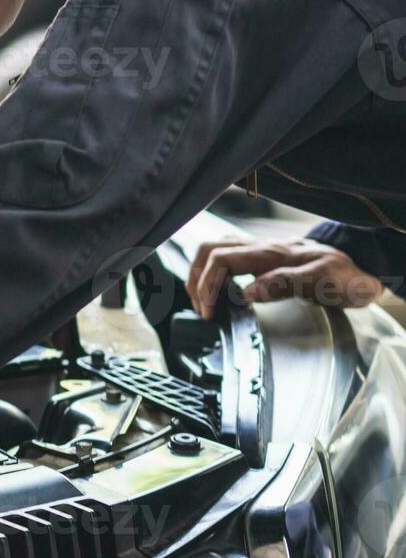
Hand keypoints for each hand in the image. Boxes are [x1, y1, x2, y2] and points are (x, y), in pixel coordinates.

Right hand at [186, 235, 382, 318]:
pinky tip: (220, 288)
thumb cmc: (344, 276)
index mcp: (269, 253)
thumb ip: (283, 284)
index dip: (206, 285)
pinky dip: (213, 270)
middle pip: (208, 250)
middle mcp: (260, 247)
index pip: (219, 259)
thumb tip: (247, 291)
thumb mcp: (320, 282)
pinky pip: (227, 255)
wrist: (361, 268)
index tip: (208, 310)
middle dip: (195, 278)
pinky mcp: (262, 256)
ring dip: (201, 273)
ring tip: (203, 298)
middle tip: (200, 306)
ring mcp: (260, 249)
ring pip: (214, 250)